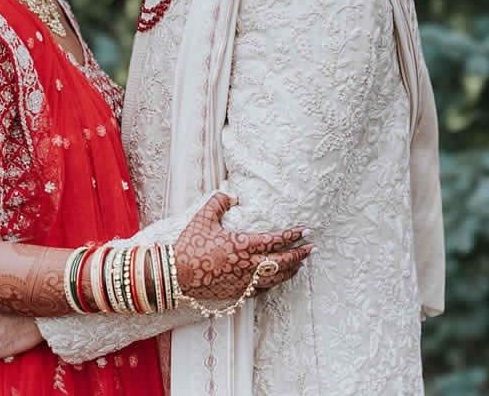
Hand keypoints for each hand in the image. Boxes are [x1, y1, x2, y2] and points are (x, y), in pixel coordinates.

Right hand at [174, 192, 310, 301]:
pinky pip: (262, 289)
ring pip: (275, 278)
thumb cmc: (190, 246)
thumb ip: (219, 202)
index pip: (276, 240)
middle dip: (300, 255)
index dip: (293, 235)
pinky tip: (276, 279)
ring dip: (290, 270)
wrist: (176, 276)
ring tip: (300, 265)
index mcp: (243, 245)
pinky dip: (273, 283)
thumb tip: (231, 195)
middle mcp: (248, 266)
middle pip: (283, 262)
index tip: (307, 230)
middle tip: (312, 249)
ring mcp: (244, 282)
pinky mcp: (237, 293)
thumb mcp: (203, 218)